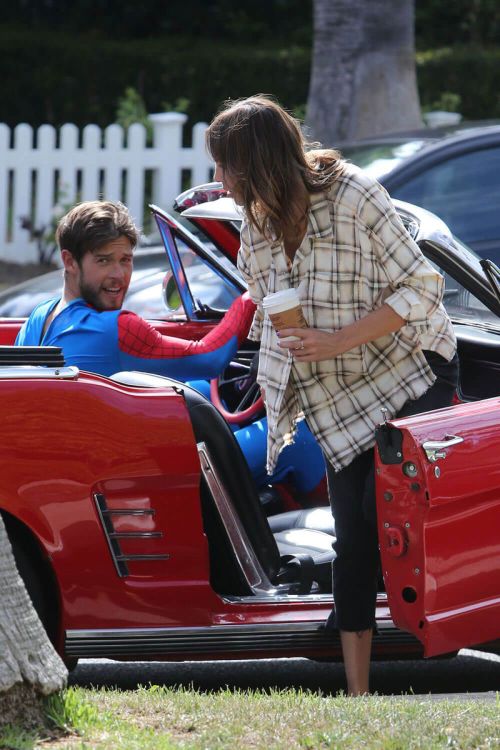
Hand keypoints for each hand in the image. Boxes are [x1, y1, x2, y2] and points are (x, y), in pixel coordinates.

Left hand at [277, 304, 405, 361]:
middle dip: (284, 344)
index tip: (278, 333)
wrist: (338, 343)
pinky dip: (297, 357)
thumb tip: (293, 331)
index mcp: (310, 333)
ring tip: (289, 349)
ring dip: (291, 351)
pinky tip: (296, 354)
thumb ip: (305, 332)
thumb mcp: (315, 331)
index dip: (285, 332)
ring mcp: (312, 351)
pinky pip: (301, 359)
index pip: (294, 331)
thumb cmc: (325, 336)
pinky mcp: (314, 357)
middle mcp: (310, 342)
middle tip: (279, 343)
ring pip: (296, 352)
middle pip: (292, 344)